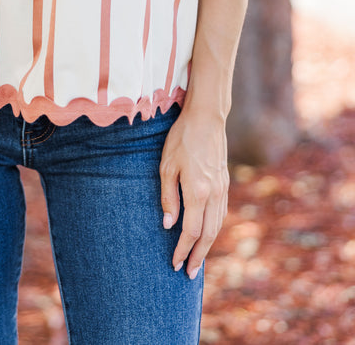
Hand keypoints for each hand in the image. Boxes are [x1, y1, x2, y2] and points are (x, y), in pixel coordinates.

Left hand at [159, 106, 228, 278]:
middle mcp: (214, 194)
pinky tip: (207, 234)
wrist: (207, 118)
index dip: (182, 250)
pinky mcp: (225, 183)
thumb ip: (168, 197)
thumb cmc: (181, 139)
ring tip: (197, 260)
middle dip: (197, 256)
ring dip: (207, 246)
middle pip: (207, 235)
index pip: (190, 231)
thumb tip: (168, 225)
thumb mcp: (167, 166)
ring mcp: (222, 189)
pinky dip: (214, 229)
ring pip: (217, 226)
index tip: (174, 264)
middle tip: (188, 274)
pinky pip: (221, 213)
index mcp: (198, 192)